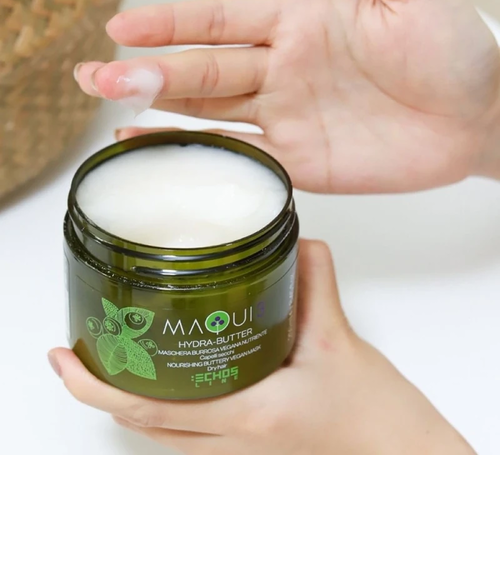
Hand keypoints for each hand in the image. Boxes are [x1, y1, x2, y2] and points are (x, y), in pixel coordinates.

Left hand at [48, 241, 473, 453]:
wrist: (400, 459)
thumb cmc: (375, 417)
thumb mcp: (342, 342)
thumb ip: (314, 284)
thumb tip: (296, 242)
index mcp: (250, 413)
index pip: (150, 407)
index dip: (95, 387)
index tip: (65, 359)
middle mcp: (234, 443)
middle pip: (141, 425)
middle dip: (99, 391)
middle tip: (82, 349)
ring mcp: (238, 455)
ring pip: (161, 434)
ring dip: (128, 402)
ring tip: (116, 360)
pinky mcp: (248, 454)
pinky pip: (187, 437)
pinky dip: (161, 411)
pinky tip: (167, 381)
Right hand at [75, 0, 499, 193]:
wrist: (480, 115)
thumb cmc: (454, 46)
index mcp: (297, 22)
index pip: (219, 20)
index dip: (170, 24)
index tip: (123, 26)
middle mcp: (282, 70)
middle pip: (200, 69)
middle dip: (145, 73)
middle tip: (97, 77)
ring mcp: (288, 119)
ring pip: (209, 114)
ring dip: (159, 112)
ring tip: (110, 110)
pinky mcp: (302, 163)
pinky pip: (242, 161)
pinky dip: (199, 156)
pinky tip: (159, 150)